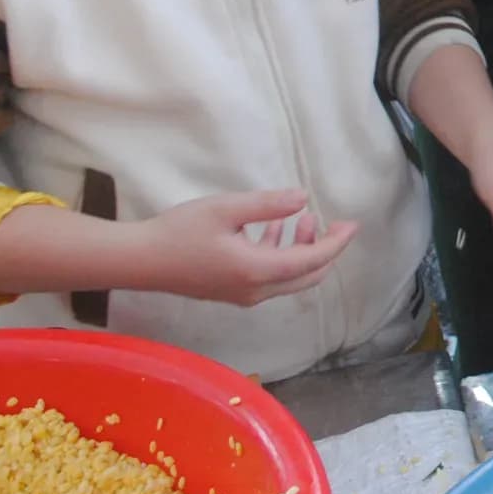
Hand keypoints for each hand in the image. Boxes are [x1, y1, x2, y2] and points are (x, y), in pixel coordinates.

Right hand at [135, 190, 357, 306]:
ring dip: (301, 250)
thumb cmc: (180, 232)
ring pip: (288, 277)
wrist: (140, 261)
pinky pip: (269, 276)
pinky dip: (280, 254)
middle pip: (306, 276)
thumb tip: (304, 199)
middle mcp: (255, 290)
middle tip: (334, 223)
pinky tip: (273, 228)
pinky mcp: (229, 290)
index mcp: (258, 271)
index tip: (352, 224)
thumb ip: (268, 205)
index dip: (336, 243)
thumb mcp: (226, 209)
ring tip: (302, 219)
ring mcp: (242, 294)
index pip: (312, 261)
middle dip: (325, 249)